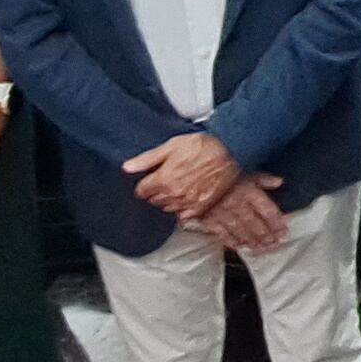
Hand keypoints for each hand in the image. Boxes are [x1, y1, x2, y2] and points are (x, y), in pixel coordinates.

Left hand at [124, 132, 244, 217]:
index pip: (141, 191)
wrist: (232, 152)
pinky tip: (189, 196)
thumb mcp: (172, 146)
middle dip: (156, 191)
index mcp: (163, 180)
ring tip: (179, 185)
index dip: (145, 183)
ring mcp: (188, 203)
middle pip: (154, 200)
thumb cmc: (205, 146)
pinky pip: (183, 215)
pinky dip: (183, 208)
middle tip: (167, 178)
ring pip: (168, 208)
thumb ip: (148, 159)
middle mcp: (174, 195)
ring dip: (169, 199)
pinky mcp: (201, 208)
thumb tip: (128, 167)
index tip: (151, 178)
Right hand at [192, 174, 289, 252]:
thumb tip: (278, 182)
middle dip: (266, 236)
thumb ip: (262, 178)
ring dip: (252, 241)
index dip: (277, 223)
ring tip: (261, 248)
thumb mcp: (243, 168)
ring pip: (241, 231)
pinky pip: (222, 233)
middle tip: (274, 244)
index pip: (267, 210)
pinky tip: (239, 246)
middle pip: (255, 224)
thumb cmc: (218, 170)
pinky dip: (232, 241)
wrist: (189, 175)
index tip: (283, 231)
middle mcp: (237, 204)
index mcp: (247, 190)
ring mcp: (222, 213)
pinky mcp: (208, 219)